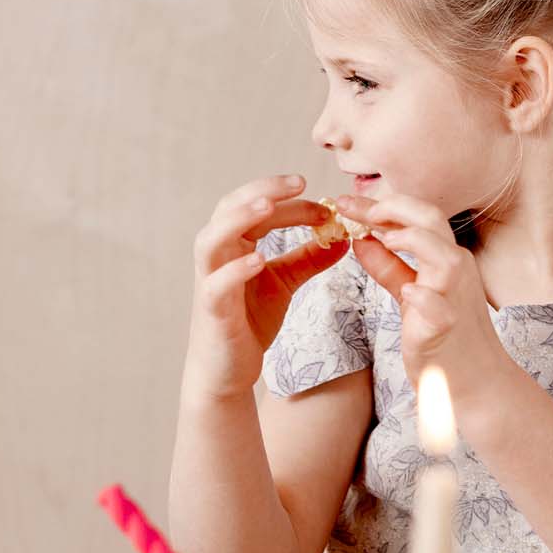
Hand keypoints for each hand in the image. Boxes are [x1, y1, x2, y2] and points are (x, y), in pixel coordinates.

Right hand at [184, 175, 346, 400]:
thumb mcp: (284, 283)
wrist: (228, 369)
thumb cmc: (249, 321)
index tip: (327, 204)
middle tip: (298, 182)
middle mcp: (217, 256)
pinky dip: (235, 270)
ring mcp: (210, 282)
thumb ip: (308, 258)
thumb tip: (342, 236)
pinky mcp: (212, 311)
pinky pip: (217, 285)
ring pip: (212, 240)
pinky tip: (259, 260)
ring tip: (267, 207)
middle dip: (262, 191)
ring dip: (238, 220)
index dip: (290, 201)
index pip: (258, 208)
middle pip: (229, 209)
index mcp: (234, 244)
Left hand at [337, 190, 508, 412]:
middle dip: (393, 208)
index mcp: (447, 259)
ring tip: (382, 239)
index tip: (346, 202)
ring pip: (444, 255)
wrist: (475, 381)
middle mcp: (456, 271)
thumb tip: (361, 240)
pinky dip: (423, 296)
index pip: (417, 217)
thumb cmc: (446, 338)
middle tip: (357, 210)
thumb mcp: (413, 294)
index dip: (381, 205)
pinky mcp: (447, 327)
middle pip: (432, 220)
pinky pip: (438, 306)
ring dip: (413, 240)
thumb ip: (389, 267)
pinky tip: (408, 293)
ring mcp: (454, 298)